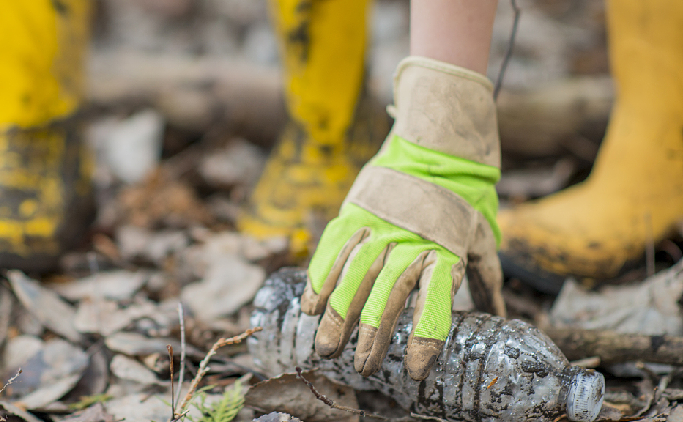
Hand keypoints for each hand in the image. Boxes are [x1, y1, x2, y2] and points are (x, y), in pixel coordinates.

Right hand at [301, 57, 505, 380]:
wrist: (441, 140)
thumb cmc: (467, 195)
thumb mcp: (484, 237)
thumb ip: (484, 279)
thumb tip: (498, 316)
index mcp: (446, 251)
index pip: (434, 304)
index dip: (423, 339)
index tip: (414, 369)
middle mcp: (411, 242)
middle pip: (388, 297)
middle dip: (372, 337)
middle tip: (362, 368)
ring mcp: (380, 226)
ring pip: (355, 277)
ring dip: (339, 315)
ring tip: (327, 348)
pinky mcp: (357, 210)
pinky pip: (335, 247)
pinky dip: (321, 276)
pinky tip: (312, 305)